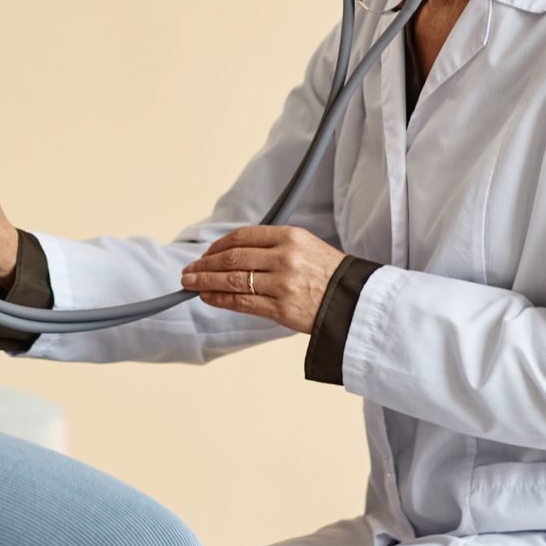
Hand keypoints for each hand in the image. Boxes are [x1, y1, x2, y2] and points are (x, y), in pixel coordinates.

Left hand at [179, 226, 345, 333]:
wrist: (356, 301)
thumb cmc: (330, 274)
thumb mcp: (306, 246)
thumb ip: (274, 246)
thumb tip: (235, 254)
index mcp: (290, 236)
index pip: (242, 237)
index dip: (217, 246)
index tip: (206, 253)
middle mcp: (284, 257)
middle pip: (232, 258)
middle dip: (205, 264)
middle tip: (189, 269)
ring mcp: (282, 284)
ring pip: (232, 281)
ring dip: (205, 281)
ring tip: (190, 283)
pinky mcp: (282, 309)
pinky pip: (242, 303)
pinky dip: (220, 299)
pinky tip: (207, 297)